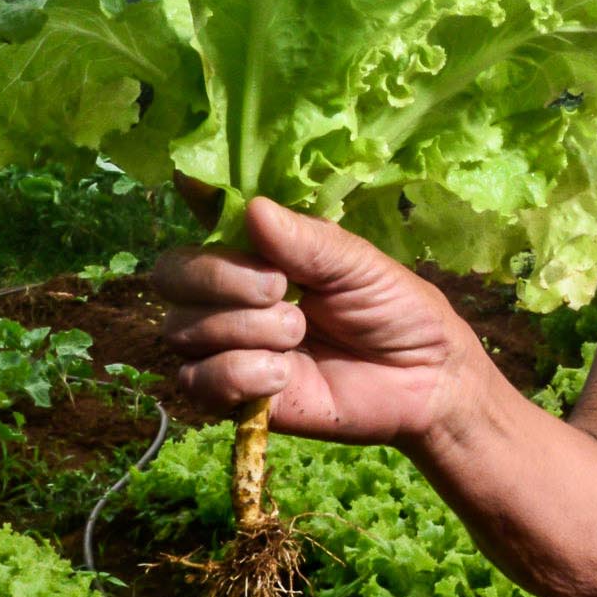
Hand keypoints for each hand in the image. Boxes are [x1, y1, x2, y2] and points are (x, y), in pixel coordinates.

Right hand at [152, 191, 479, 448]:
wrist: (424, 380)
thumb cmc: (394, 309)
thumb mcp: (357, 264)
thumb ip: (306, 240)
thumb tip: (254, 209)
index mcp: (257, 252)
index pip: (201, 220)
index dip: (195, 206)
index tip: (211, 202)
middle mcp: (230, 294)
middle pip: (172, 275)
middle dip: (221, 278)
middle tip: (280, 289)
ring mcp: (228, 345)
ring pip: (183, 329)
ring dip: (246, 329)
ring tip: (300, 335)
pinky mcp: (235, 395)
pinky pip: (197, 380)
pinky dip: (238, 373)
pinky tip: (283, 375)